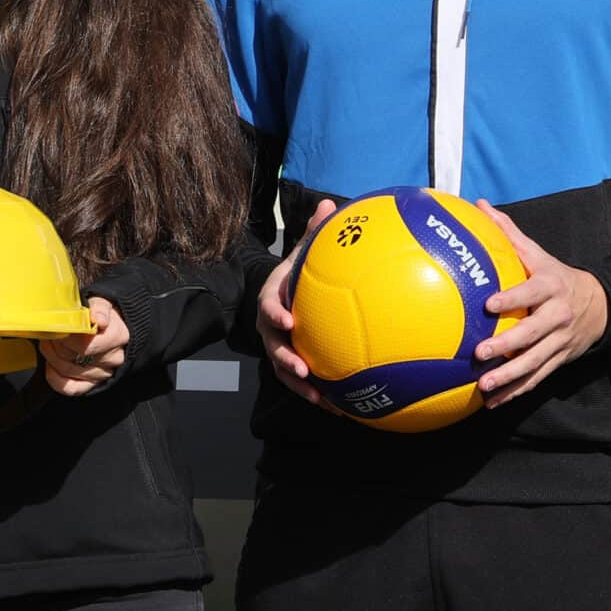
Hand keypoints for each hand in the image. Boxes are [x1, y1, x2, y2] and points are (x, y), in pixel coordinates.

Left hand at [40, 297, 129, 396]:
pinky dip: (55, 378)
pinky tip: (51, 365)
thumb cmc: (103, 313)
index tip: (57, 325)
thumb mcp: (102, 302)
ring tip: (49, 342)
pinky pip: (70, 388)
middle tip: (50, 331)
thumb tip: (98, 318)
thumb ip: (98, 308)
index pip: (85, 345)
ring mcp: (103, 373)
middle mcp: (113, 358)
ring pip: (67, 371)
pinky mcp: (93, 384)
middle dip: (55, 342)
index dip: (65, 336)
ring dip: (51, 356)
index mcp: (117, 336)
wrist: (112, 326)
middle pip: (72, 357)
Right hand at [256, 199, 336, 407]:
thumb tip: (329, 203)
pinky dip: (319, 393)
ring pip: (284, 371)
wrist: (287, 293)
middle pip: (272, 346)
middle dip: (285, 360)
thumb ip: (315, 233)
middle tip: (301, 370)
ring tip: (321, 399)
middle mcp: (271, 326)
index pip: (268, 305)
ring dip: (301, 387)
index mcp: (273, 297)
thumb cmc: (299, 270)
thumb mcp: (304, 250)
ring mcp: (280, 347)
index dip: (274, 314)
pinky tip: (342, 407)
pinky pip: (303, 382)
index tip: (287, 321)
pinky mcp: (294, 362)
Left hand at [472, 200, 607, 405]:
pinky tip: (492, 403)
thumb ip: (508, 233)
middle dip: (507, 345)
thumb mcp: (538, 253)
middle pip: (532, 333)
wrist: (601, 305)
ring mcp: (560, 342)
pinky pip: (536, 379)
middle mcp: (557, 316)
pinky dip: (515, 392)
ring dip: (509, 378)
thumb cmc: (556, 276)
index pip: (531, 292)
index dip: (512, 298)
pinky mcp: (558, 361)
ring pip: (534, 363)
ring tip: (483, 387)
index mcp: (550, 287)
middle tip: (480, 353)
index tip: (489, 304)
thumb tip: (478, 204)